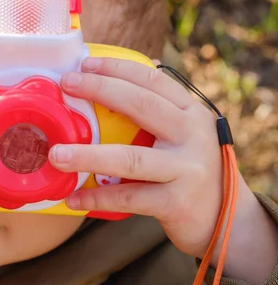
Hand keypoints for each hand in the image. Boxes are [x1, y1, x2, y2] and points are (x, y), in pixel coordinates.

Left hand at [49, 57, 277, 283]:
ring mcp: (187, 169)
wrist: (227, 221)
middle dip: (100, 90)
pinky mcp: (176, 203)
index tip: (85, 63)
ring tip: (56, 155)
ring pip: (129, 158)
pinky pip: (128, 198)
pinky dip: (97, 198)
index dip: (117, 68)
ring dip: (87, 156)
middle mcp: (193, 136)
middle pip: (141, 106)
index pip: (154, 80)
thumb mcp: (185, 135)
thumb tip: (115, 79)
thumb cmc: (190, 172)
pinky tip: (73, 198)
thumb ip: (159, 111)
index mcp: (192, 114)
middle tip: (65, 84)